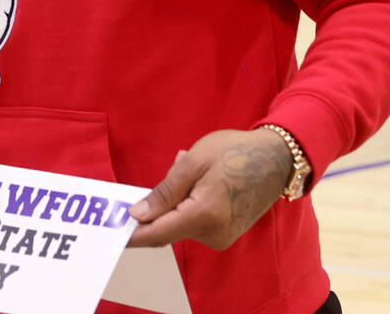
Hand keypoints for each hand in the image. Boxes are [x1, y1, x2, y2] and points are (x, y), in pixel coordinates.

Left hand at [127, 128, 292, 250]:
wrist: (277, 159)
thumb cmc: (234, 152)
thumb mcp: (193, 163)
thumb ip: (164, 192)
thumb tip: (139, 214)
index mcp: (203, 215)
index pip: (158, 233)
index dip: (132, 234)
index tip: (112, 233)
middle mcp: (213, 234)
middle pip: (168, 228)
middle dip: (159, 204)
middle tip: (174, 169)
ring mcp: (222, 237)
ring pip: (181, 223)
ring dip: (177, 200)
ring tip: (193, 169)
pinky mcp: (226, 234)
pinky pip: (195, 222)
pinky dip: (189, 204)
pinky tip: (203, 181)